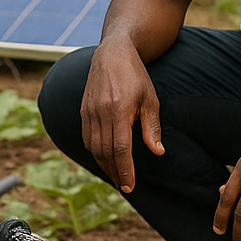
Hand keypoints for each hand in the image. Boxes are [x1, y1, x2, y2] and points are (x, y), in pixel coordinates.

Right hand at [80, 42, 162, 192]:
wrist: (112, 53)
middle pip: (104, 152)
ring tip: (116, 177)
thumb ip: (152, 127)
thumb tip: (158, 151)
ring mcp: (89, 112)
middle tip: (124, 187)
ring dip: (104, 166)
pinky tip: (105, 160)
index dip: (124, 170)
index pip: (119, 148)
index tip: (130, 186)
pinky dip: (95, 153)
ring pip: (93, 148)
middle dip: (115, 172)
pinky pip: (87, 138)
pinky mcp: (83, 111)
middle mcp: (100, 112)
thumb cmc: (135, 76)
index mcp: (119, 109)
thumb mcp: (150, 99)